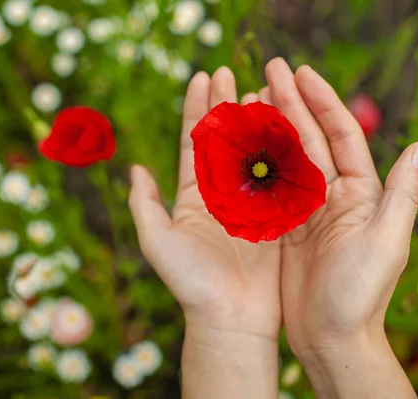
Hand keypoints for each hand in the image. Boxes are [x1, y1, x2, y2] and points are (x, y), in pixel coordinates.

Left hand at [129, 67, 280, 398]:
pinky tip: (284, 123)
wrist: (230, 319)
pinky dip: (282, 148)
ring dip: (255, 119)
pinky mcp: (276, 215)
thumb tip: (133, 168)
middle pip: (224, 139)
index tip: (201, 76)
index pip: (194, 141)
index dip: (195, 108)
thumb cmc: (191, 283)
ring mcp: (251, 202)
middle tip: (228, 71)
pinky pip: (280, 175)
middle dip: (224, 104)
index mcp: (193, 196)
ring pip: (253, 151)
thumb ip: (143, 204)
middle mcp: (222, 194)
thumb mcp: (158, 242)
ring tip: (258, 89)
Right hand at [263, 58, 417, 397]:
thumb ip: (404, 192)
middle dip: (290, 103)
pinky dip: (254, 164)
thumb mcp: (389, 242)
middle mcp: (334, 196)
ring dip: (269, 127)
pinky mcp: (284, 229)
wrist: (333, 338)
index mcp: (361, 193)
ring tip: (249, 97)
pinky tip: (238, 143)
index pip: (341, 136)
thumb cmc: (363, 294)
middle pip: (309, 139)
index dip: (322, 102)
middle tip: (269, 69)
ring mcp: (307, 211)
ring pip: (285, 159)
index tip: (300, 74)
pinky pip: (267, 188)